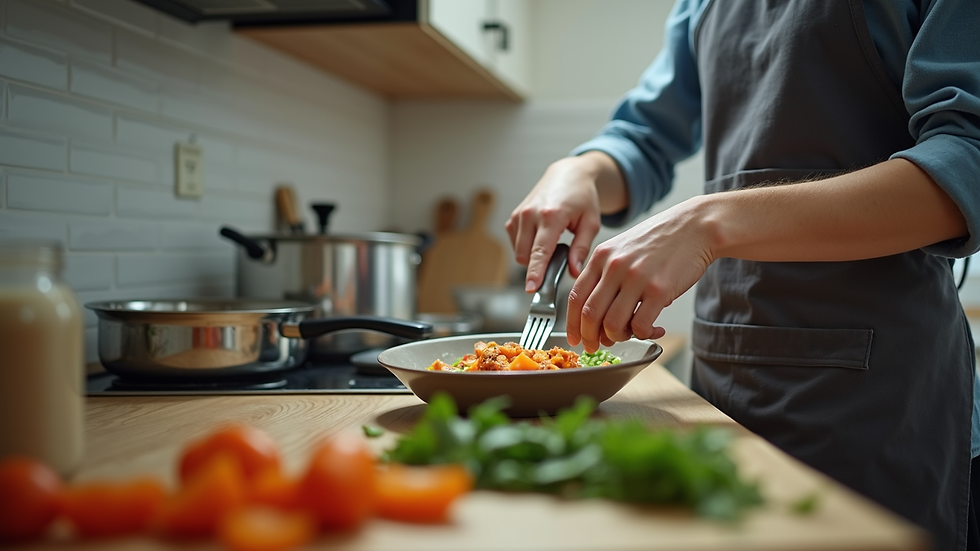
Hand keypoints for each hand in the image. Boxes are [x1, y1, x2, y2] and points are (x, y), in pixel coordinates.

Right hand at [506, 152, 625, 291]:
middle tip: (558, 260)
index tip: (531, 289)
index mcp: (551, 216)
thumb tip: (573, 272)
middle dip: (538, 267)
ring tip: (553, 244)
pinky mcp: (513, 217)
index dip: (535, 272)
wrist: (567, 174)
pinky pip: (516, 244)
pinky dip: (527, 248)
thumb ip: (581, 249)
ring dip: (533, 257)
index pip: (540, 251)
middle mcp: (530, 214)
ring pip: (519, 252)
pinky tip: (542, 238)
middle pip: (525, 256)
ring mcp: (519, 215)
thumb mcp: (591, 223)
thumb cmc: (582, 197)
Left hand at [567, 196, 713, 351]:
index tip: (575, 338)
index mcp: (601, 256)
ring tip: (630, 333)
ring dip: (618, 337)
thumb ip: (605, 272)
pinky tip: (653, 329)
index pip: (575, 297)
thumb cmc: (661, 239)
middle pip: (590, 315)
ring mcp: (636, 278)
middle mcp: (614, 266)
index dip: (572, 324)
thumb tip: (597, 312)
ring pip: (613, 325)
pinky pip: (640, 326)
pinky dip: (643, 334)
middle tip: (598, 346)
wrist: (697, 225)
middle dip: (591, 338)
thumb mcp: (623, 247)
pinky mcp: (659, 290)